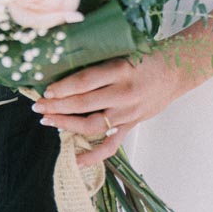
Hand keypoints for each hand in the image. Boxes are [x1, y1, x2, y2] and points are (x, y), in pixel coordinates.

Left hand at [33, 52, 187, 167]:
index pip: (85, 81)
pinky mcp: (131, 125)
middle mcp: (123, 93)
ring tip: (48, 121)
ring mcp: (127, 113)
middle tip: (38, 106)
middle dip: (57, 106)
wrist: (175, 71)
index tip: (46, 90)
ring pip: (92, 124)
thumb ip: (99, 62)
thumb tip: (66, 68)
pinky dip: (92, 155)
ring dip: (66, 125)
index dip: (63, 88)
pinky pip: (110, 145)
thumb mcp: (123, 52)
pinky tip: (75, 159)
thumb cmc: (146, 58)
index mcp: (120, 70)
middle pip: (83, 103)